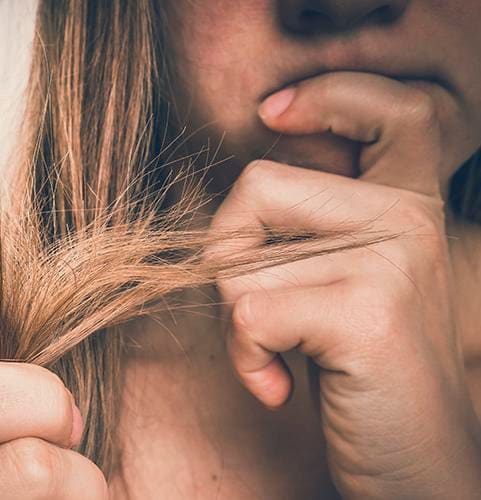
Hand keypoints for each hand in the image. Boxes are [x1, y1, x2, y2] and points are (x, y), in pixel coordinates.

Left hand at [208, 71, 480, 498]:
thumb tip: (228, 209)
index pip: (392, 109)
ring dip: (236, 322)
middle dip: (227, 255)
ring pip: (240, 261)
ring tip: (281, 357)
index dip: (329, 96)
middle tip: (257, 315)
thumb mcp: (342, 285)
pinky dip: (246, 360)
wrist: (414, 463)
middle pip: (256, 186)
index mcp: (410, 203)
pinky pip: (247, 315)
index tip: (274, 114)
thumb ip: (308, 232)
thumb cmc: (359, 373)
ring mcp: (393, 259)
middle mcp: (409, 218)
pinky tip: (281, 386)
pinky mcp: (366, 312)